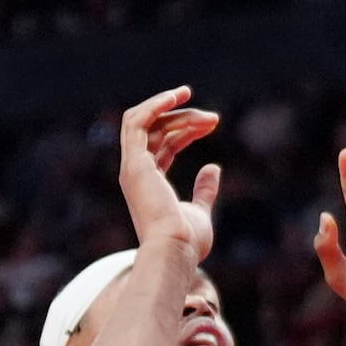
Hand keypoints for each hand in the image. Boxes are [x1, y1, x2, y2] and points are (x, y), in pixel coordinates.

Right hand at [119, 86, 220, 258]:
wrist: (175, 250)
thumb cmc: (187, 240)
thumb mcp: (200, 211)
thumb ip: (204, 190)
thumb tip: (214, 168)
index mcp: (148, 183)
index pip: (163, 144)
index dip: (186, 130)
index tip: (212, 123)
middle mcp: (136, 173)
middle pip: (156, 130)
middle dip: (184, 117)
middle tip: (214, 119)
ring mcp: (132, 167)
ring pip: (146, 121)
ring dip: (169, 107)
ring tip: (191, 95)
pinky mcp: (133, 163)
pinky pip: (135, 122)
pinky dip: (153, 105)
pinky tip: (174, 96)